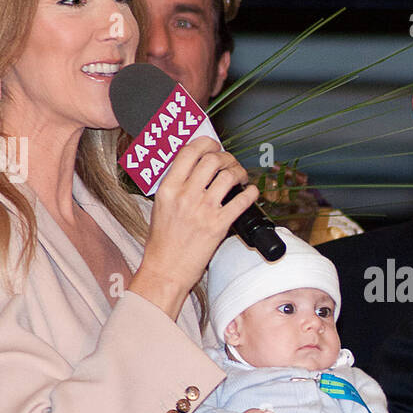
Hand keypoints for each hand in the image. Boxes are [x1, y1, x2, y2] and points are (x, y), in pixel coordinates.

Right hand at [129, 137, 257, 319]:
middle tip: (230, 163)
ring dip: (239, 172)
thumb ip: (175, 185)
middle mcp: (185, 195)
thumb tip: (194, 168)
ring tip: (241, 177)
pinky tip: (251, 192)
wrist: (166, 269)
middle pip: (212, 159)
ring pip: (228, 175)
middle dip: (226, 157)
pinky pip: (241, 200)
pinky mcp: (218, 225)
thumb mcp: (160, 206)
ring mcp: (203, 209)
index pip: (189, 152)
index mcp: (168, 188)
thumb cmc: (162, 242)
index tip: (213, 145)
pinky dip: (251, 193)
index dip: (206, 143)